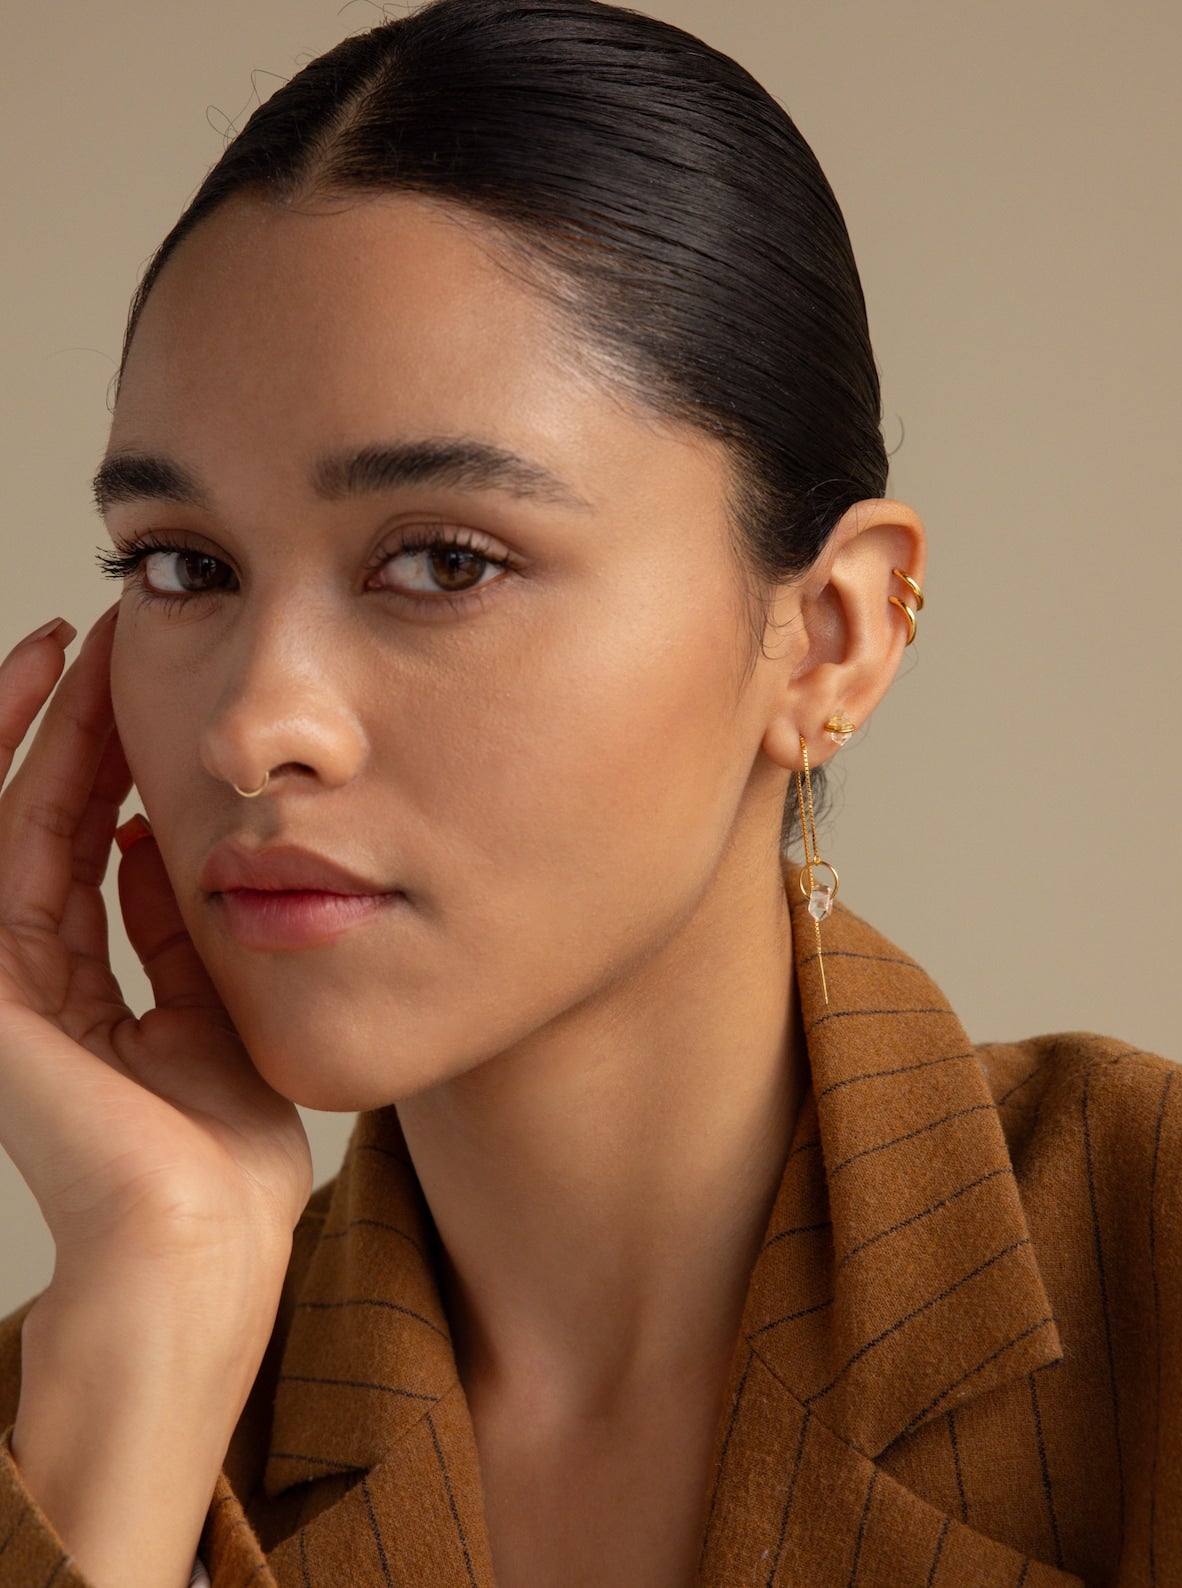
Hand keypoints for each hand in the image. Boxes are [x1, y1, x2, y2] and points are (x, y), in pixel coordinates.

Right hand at [0, 603, 310, 1301]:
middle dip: (66, 726)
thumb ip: (175, 933)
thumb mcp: (211, 1009)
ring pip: (11, 824)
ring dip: (39, 734)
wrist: (206, 1240)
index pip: (80, 850)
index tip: (134, 686)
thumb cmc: (224, 1150)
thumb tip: (167, 845)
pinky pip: (3, 862)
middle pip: (41, 820)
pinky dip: (25, 784)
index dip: (102, 765)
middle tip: (98, 638)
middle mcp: (27, 978)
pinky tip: (60, 720)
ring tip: (71, 652)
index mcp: (80, 990)